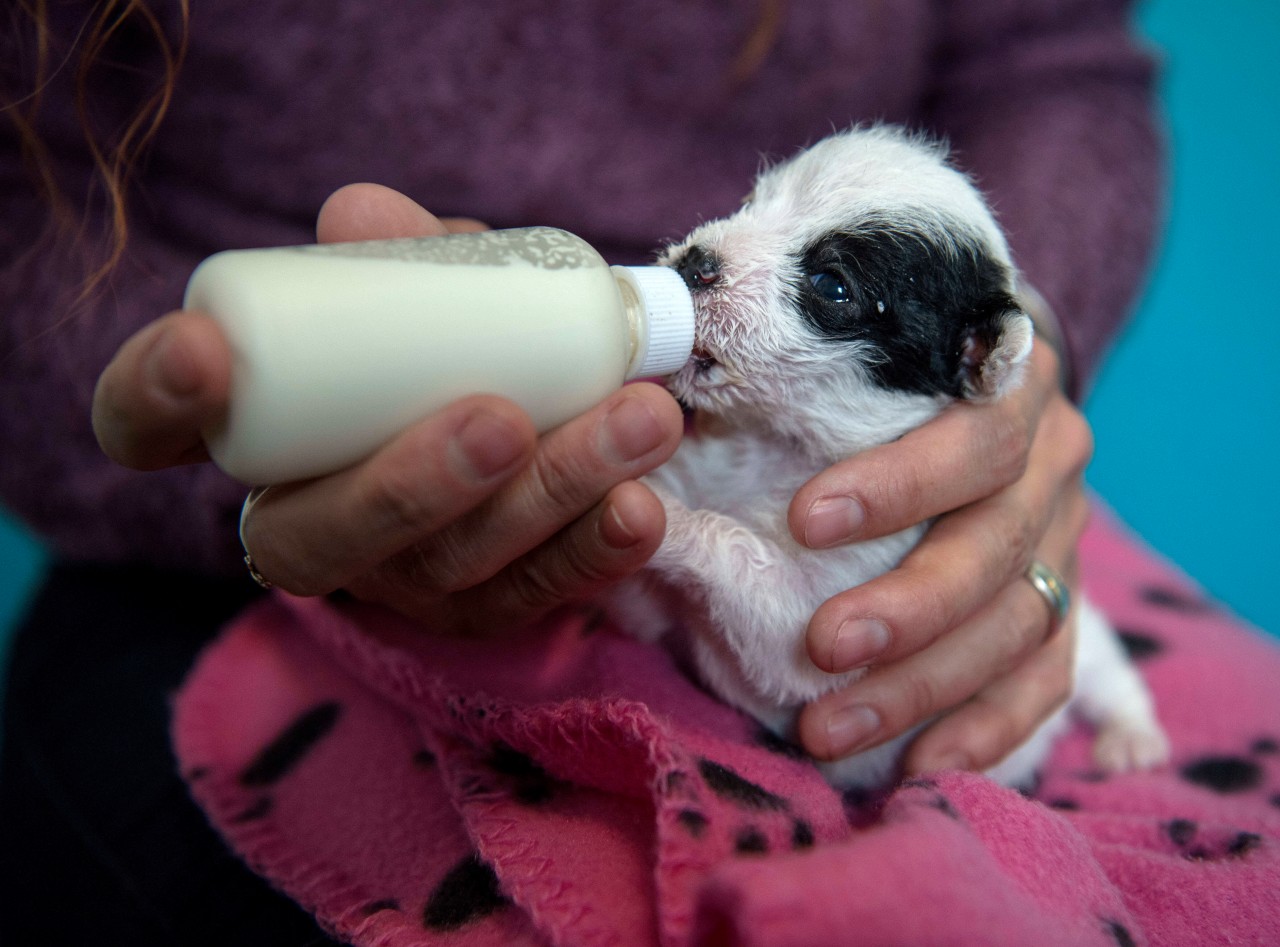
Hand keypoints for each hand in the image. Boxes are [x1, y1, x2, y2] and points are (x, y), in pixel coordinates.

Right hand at [92, 184, 685, 632]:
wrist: (532, 413)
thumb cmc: (445, 342)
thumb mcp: (417, 287)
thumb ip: (395, 254)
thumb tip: (360, 215)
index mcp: (258, 433)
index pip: (150, 429)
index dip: (152, 398)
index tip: (205, 347)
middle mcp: (309, 522)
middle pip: (320, 536)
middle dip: (411, 484)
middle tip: (501, 418)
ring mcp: (396, 580)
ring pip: (449, 568)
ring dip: (548, 499)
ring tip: (637, 424)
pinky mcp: (480, 613)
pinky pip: (530, 599)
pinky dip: (592, 552)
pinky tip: (639, 507)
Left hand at [788, 341, 1091, 774]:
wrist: (979, 390)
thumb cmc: (881, 377)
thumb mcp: (849, 353)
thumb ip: (781, 370)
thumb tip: (664, 400)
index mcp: (1011, 380)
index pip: (978, 436)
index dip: (900, 484)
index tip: (804, 522)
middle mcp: (1055, 461)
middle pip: (1001, 542)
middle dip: (912, 604)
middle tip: (823, 645)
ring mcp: (1066, 540)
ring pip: (1019, 623)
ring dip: (924, 684)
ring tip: (830, 728)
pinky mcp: (1066, 611)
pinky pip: (1043, 682)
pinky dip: (984, 730)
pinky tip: (917, 766)